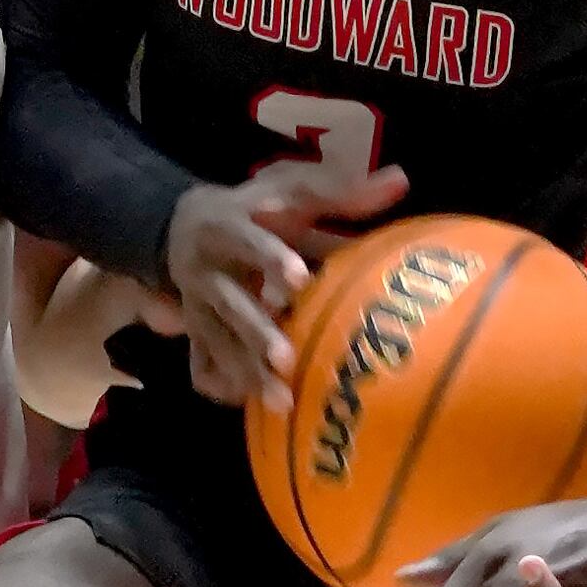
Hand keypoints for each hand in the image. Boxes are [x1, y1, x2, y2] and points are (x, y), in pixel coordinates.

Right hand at [165, 154, 407, 409]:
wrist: (185, 225)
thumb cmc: (258, 208)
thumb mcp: (291, 191)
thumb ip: (341, 192)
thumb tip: (401, 181)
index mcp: (228, 226)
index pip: (246, 240)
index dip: (270, 259)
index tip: (300, 279)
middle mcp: (206, 270)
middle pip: (229, 304)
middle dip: (256, 332)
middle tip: (287, 360)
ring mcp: (197, 308)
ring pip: (217, 344)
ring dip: (247, 372)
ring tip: (282, 403)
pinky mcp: (196, 335)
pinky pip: (202, 367)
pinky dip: (224, 387)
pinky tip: (254, 406)